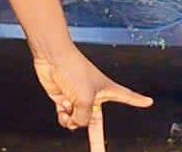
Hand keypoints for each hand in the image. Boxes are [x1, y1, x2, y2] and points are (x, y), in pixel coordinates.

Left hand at [33, 46, 152, 149]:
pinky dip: (63, 116)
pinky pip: (65, 117)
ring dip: (72, 119)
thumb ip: (84, 118)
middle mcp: (93, 96)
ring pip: (78, 121)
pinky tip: (62, 106)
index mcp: (106, 90)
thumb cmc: (73, 69)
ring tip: (70, 106)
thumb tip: (75, 123)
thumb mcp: (86, 99)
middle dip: (97, 141)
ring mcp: (77, 98)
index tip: (147, 101)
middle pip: (97, 123)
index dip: (138, 100)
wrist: (52, 57)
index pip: (127, 96)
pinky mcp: (64, 98)